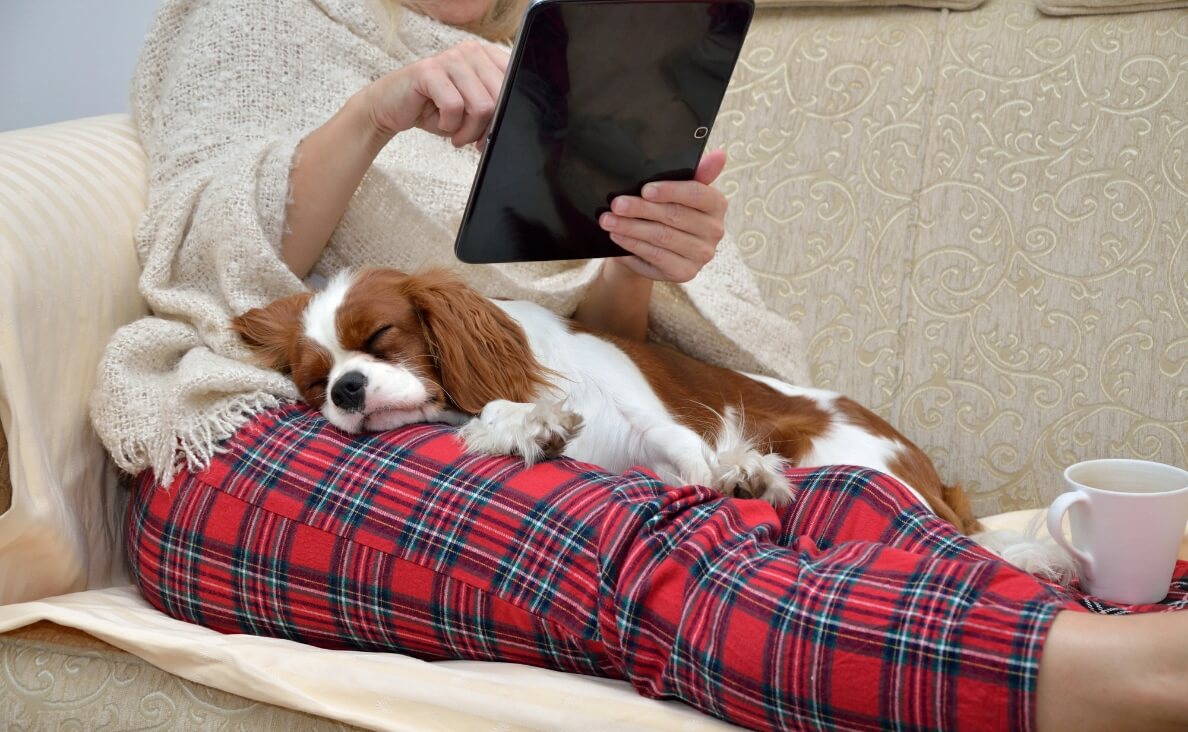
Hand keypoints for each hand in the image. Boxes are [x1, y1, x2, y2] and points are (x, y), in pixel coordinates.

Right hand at [365, 41, 508, 148]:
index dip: (509, 114)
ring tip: (456, 134)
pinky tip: (440, 122)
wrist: (392, 107)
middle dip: (487, 128)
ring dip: (468, 131)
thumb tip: (512, 126)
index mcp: (487, 57)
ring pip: (480, 105)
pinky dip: (449, 125)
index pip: (515, 83)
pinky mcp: (428, 70)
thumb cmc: (435, 108)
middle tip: (474, 140)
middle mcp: (471, 51)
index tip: (496, 133)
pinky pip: (454, 106)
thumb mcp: (472, 111)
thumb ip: (494, 111)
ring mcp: (450, 58)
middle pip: (499, 98)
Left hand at [598, 149, 728, 282]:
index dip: (671, 191)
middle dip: (641, 209)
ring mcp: (702, 254)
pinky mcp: (686, 272)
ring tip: (609, 220)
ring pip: (662, 237)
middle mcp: (715, 231)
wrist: (654, 247)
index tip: (645, 189)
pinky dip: (633, 245)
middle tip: (616, 204)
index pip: (697, 194)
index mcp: (717, 204)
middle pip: (675, 216)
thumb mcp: (677, 189)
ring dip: (631, 227)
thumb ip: (696, 172)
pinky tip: (617, 237)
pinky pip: (656, 256)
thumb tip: (719, 154)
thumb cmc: (667, 211)